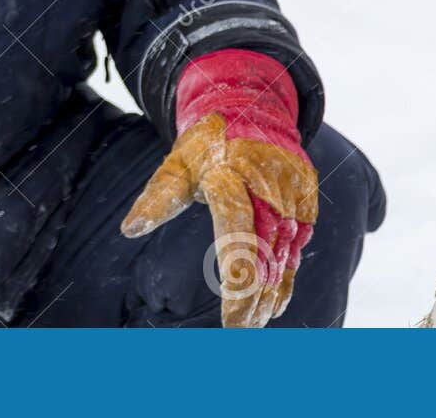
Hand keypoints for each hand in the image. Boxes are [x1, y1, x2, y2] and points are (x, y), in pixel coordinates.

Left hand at [120, 48, 317, 326]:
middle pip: (262, 250)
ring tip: (251, 324)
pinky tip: (273, 303)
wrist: (250, 106)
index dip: (236, 272)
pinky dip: (287, 274)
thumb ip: (157, 199)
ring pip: (284, 252)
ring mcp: (291, 190)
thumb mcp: (176, 165)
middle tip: (237, 329)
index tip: (230, 313)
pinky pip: (298, 244)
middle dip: (252, 294)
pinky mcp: (306, 197)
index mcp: (229, 173)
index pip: (236, 227)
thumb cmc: (204, 145)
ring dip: (270, 292)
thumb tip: (129, 229)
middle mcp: (266, 183)